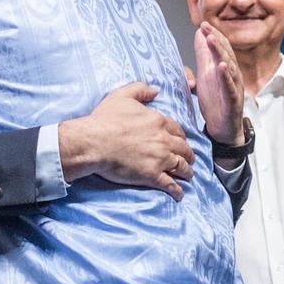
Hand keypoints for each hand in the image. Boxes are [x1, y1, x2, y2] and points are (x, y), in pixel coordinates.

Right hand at [60, 83, 192, 201]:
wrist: (94, 142)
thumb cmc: (105, 119)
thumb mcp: (121, 95)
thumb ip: (140, 89)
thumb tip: (155, 90)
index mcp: (158, 122)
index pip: (177, 130)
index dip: (180, 136)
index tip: (181, 141)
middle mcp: (164, 140)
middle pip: (183, 149)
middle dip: (188, 155)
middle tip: (189, 159)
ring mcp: (159, 159)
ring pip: (181, 166)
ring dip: (187, 171)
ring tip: (188, 175)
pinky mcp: (152, 175)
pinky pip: (170, 184)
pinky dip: (177, 190)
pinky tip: (179, 194)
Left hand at [191, 22, 244, 145]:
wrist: (223, 129)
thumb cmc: (216, 101)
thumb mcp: (205, 75)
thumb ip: (203, 56)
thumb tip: (199, 35)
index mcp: (223, 68)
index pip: (220, 47)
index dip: (212, 35)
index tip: (202, 23)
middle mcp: (230, 75)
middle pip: (225, 53)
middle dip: (215, 38)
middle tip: (205, 26)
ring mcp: (233, 87)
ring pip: (228, 66)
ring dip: (220, 52)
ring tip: (211, 40)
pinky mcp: (232, 101)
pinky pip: (229, 87)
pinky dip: (225, 76)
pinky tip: (221, 67)